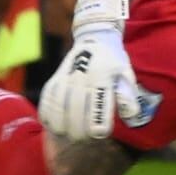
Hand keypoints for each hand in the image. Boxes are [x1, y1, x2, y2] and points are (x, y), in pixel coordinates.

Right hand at [37, 0, 151, 140]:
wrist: (93, 38)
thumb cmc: (113, 61)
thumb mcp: (126, 74)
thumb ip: (128, 97)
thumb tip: (130, 118)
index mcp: (101, 78)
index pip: (97, 114)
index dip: (99, 130)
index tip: (101, 132)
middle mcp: (80, 79)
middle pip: (75, 119)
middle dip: (82, 135)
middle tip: (87, 136)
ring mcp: (63, 80)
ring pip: (57, 115)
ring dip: (65, 130)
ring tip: (73, 133)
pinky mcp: (52, 82)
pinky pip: (45, 106)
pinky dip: (49, 120)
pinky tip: (57, 125)